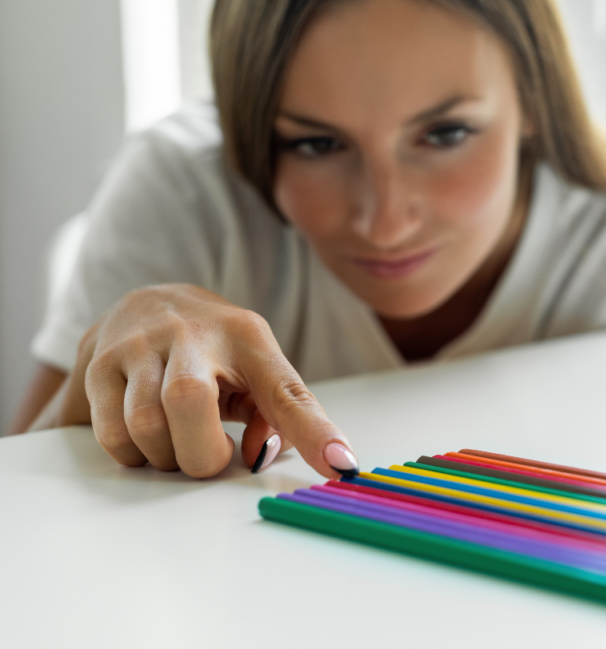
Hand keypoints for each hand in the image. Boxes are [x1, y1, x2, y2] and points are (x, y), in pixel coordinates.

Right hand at [59, 284, 357, 477]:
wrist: (148, 304)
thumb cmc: (217, 351)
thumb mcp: (257, 372)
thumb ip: (278, 418)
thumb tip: (261, 458)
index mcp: (247, 336)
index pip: (285, 389)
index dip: (314, 433)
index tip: (342, 467)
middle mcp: (190, 332)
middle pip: (189, 403)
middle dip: (202, 454)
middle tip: (210, 454)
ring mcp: (139, 345)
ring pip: (145, 424)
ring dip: (167, 457)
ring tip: (179, 442)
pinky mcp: (98, 365)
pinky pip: (112, 434)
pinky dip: (133, 454)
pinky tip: (147, 438)